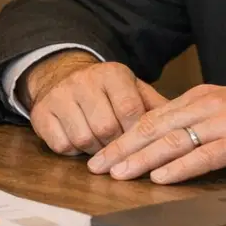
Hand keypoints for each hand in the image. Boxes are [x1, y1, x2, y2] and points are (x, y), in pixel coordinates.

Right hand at [21, 52, 167, 155]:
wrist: (60, 75)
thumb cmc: (106, 91)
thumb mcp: (132, 89)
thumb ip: (156, 106)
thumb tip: (185, 126)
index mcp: (112, 73)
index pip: (130, 109)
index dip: (137, 132)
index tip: (141, 142)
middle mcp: (83, 80)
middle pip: (106, 128)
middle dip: (117, 145)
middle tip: (121, 149)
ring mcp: (59, 96)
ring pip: (83, 139)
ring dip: (96, 151)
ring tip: (101, 145)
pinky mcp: (41, 114)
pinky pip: (62, 145)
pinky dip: (74, 151)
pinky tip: (80, 143)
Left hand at [86, 85, 225, 182]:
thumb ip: (196, 125)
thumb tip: (162, 146)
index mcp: (200, 98)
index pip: (151, 118)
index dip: (122, 137)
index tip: (99, 154)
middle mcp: (208, 106)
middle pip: (154, 128)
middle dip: (121, 148)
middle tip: (96, 167)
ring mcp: (224, 122)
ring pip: (172, 140)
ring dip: (141, 159)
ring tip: (118, 174)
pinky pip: (204, 155)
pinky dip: (179, 167)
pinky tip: (160, 178)